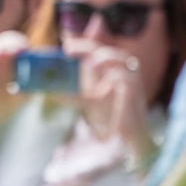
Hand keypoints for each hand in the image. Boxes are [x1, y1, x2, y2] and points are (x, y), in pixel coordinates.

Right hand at [0, 31, 30, 141]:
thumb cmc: (1, 106)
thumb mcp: (22, 96)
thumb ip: (32, 85)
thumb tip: (46, 78)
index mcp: (4, 62)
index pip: (9, 42)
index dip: (17, 42)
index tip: (25, 48)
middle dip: (5, 43)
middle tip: (16, 49)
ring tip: (1, 54)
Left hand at [74, 43, 152, 157]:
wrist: (126, 140)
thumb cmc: (111, 118)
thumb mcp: (88, 102)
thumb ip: (72, 94)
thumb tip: (50, 91)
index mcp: (114, 71)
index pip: (100, 51)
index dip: (84, 45)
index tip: (65, 46)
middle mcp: (126, 74)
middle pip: (112, 51)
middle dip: (90, 46)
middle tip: (68, 49)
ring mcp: (133, 84)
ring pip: (126, 61)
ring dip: (106, 57)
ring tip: (87, 63)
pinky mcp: (135, 97)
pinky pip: (129, 81)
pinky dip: (116, 76)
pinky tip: (104, 80)